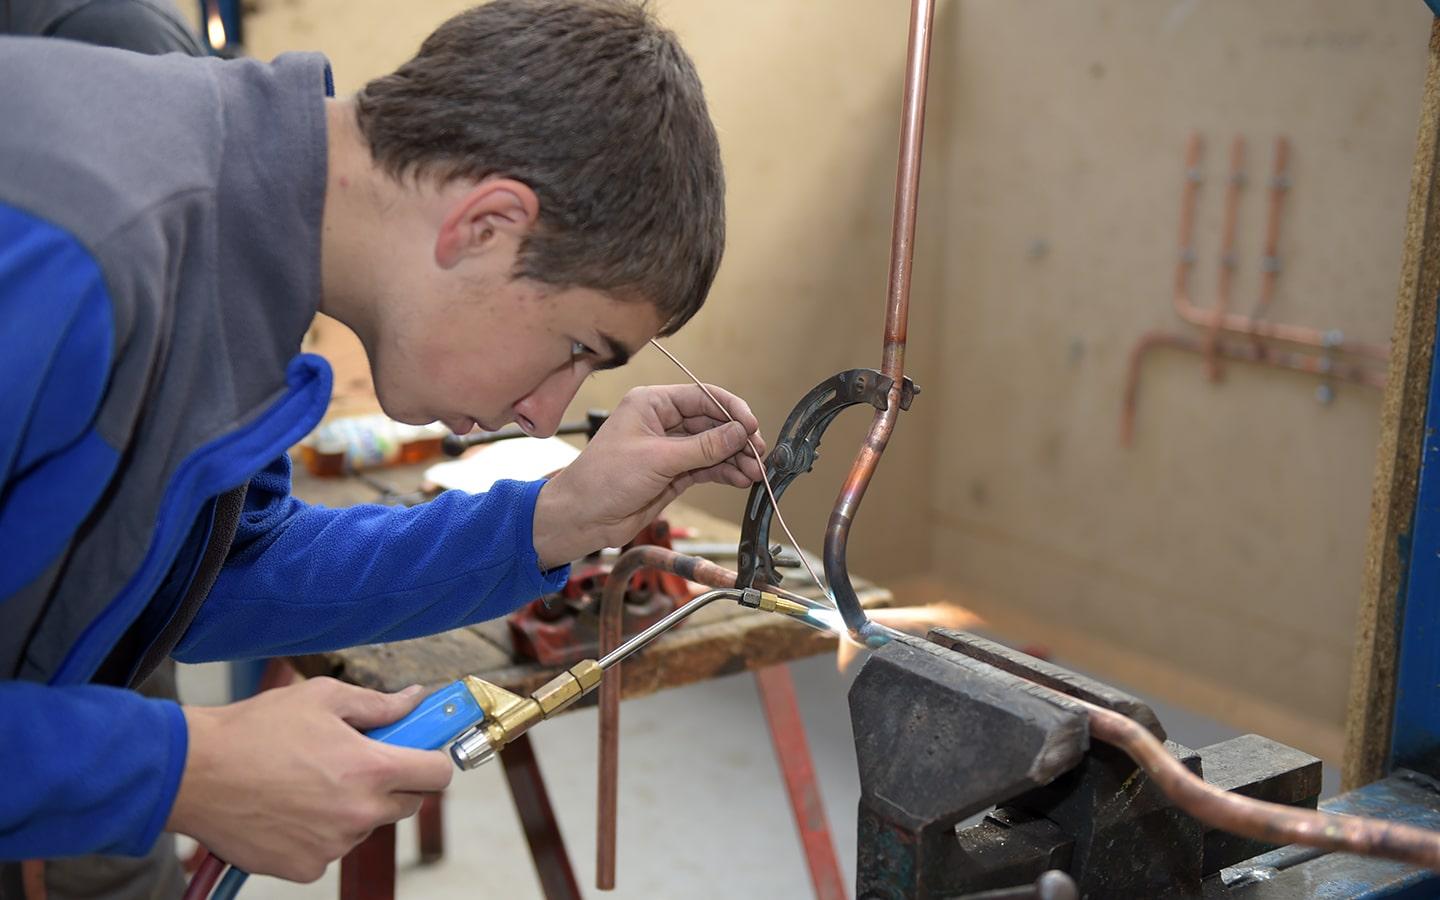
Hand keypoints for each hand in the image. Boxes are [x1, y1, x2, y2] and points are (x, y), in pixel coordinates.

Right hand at [167, 678, 452, 881]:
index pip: (438, 775)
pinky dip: (318, 832)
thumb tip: (414, 699)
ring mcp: (332, 846)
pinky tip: (289, 806)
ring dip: (352, 808)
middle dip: (393, 784)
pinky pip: (329, 849)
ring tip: (309, 781)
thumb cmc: (255, 729)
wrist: (193, 773)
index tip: (419, 752)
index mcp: (371, 770)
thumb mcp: (323, 698)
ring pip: (364, 826)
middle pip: (407, 804)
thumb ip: (377, 704)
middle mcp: (358, 814)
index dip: (432, 759)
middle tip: (358, 762)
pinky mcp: (304, 868)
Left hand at [533, 384, 765, 567]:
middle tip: (759, 453)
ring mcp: (668, 448)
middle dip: (737, 438)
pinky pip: (706, 467)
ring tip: (755, 473)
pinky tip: (742, 479)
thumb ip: (703, 447)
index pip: (702, 397)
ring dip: (735, 458)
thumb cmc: (605, 480)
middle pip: (711, 422)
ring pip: (712, 446)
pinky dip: (725, 472)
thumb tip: (740, 432)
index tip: (752, 426)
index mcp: (651, 404)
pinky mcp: (672, 472)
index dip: (731, 410)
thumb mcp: (658, 459)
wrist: (582, 517)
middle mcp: (662, 421)